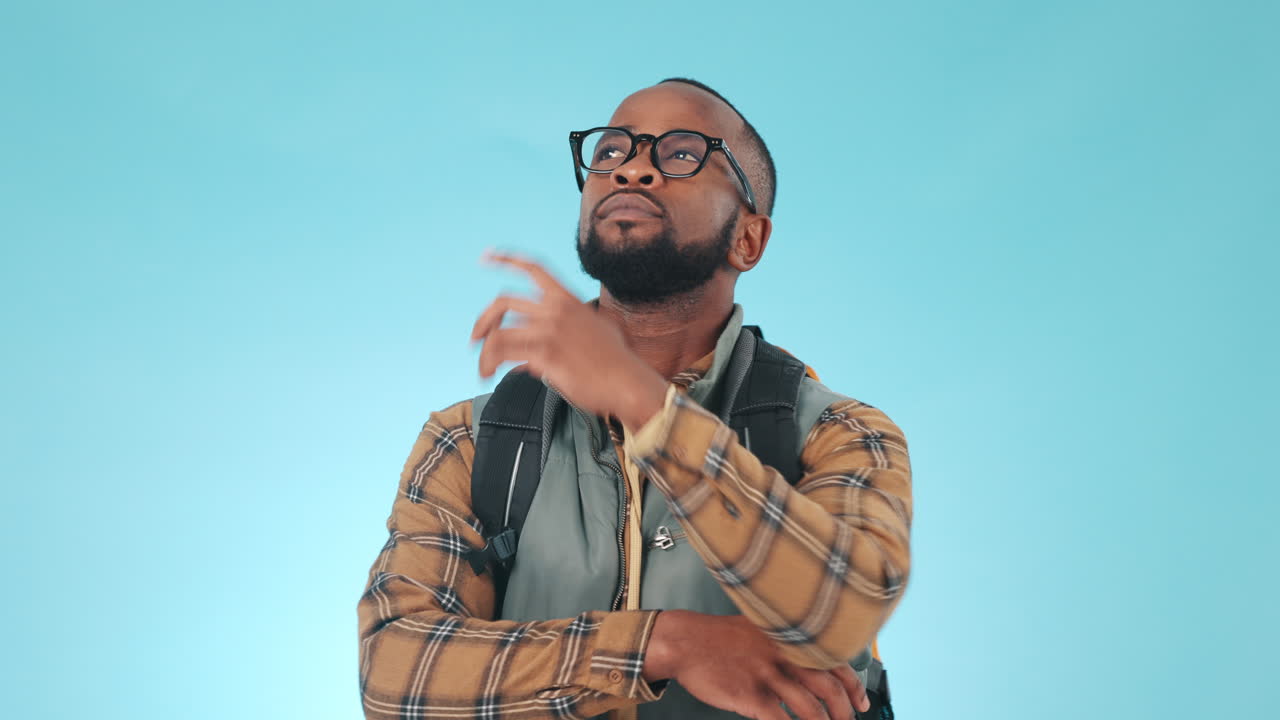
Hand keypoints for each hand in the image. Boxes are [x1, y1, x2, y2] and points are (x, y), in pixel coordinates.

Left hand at [470, 252, 667, 427]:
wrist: (628, 382)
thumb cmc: (617, 362)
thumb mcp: (599, 331)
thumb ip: (570, 330)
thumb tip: (544, 349)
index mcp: (568, 299)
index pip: (534, 268)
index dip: (507, 259)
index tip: (486, 256)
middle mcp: (556, 310)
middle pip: (504, 301)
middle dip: (483, 320)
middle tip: (475, 338)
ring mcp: (549, 330)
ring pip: (498, 333)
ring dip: (484, 353)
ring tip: (483, 370)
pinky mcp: (545, 354)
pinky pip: (503, 353)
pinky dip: (490, 363)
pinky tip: (491, 374)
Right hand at [644, 611, 869, 719]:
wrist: (685, 641)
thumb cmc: (720, 638)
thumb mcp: (760, 628)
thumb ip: (786, 644)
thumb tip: (812, 665)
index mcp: (790, 637)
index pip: (836, 661)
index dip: (854, 686)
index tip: (861, 703)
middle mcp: (783, 654)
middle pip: (829, 687)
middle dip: (844, 713)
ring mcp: (767, 675)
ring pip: (810, 708)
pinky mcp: (750, 695)